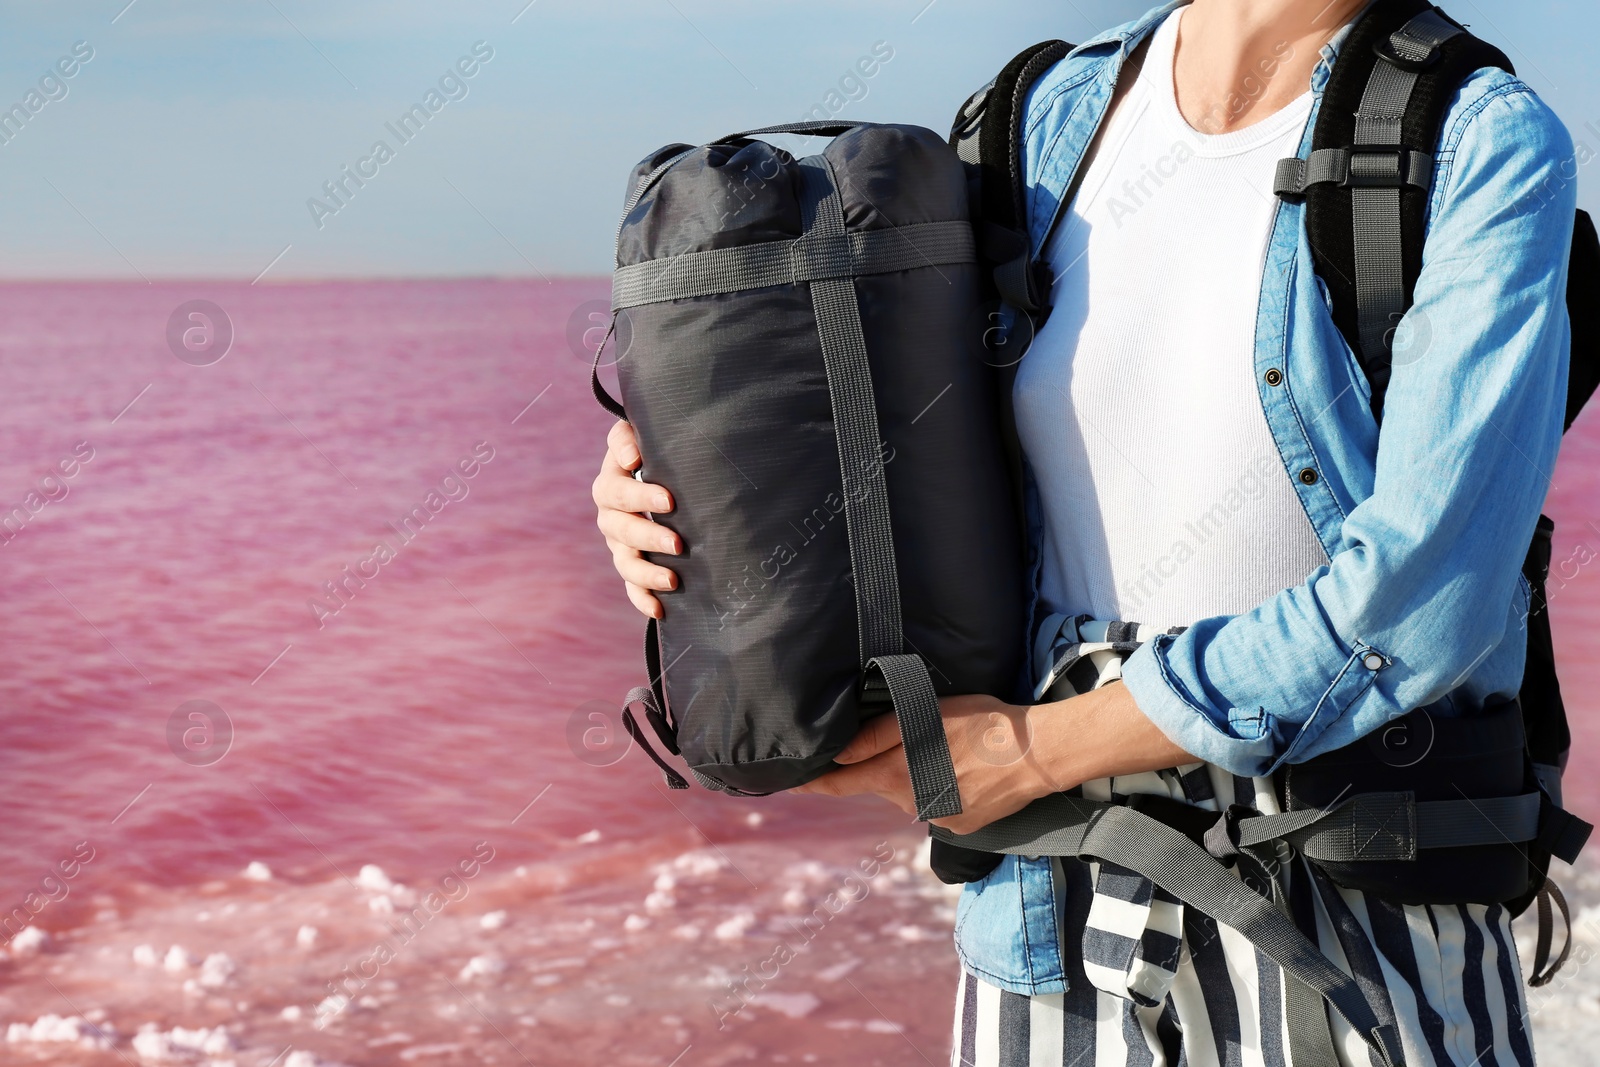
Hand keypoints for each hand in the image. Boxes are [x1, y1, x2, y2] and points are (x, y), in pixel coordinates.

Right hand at [591, 420, 680, 618]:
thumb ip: (627, 438)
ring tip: (673, 581)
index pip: (618, 493)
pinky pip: (631, 587)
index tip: (670, 501)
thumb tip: (631, 458)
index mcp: (610, 486)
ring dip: (646, 574)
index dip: (641, 497)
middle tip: (678, 544)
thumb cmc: (652, 452)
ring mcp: (618, 545)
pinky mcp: (631, 565)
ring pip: (625, 563)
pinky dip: (642, 600)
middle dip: (649, 538)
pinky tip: (659, 611)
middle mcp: (610, 518)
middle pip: (621, 531)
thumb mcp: (640, 436)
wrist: (658, 475)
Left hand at [790, 694, 1065, 835]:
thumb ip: (878, 735)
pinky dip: (944, 787)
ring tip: (949, 750)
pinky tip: (966, 769)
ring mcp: (937, 820)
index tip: (785, 783)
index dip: (811, 782)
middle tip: (913, 736)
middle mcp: (909, 804)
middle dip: (882, 765)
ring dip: (917, 774)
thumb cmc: (980, 724)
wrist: (1037, 755)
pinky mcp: (962, 827)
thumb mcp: (925, 714)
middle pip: (880, 783)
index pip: (839, 783)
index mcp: (894, 775)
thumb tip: (837, 754)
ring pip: (911, 792)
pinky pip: (939, 803)